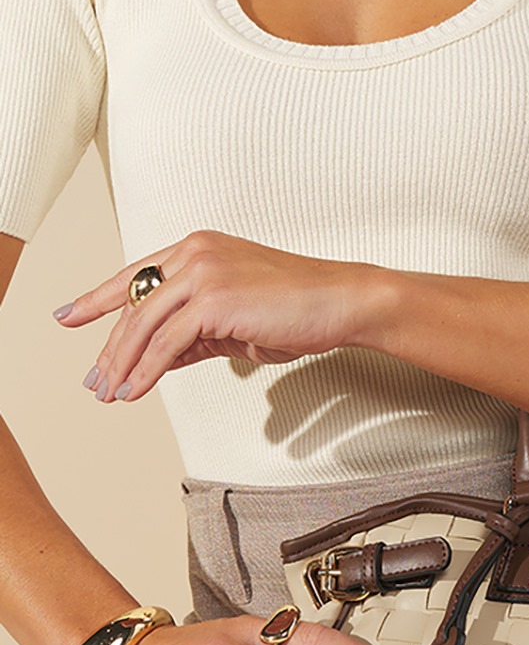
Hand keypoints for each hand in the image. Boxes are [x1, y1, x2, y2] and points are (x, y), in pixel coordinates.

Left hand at [54, 229, 391, 402]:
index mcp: (198, 250)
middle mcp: (194, 254)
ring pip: (143, 323)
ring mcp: (202, 273)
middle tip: (93, 380)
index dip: (98, 298)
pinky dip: (146, 370)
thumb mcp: (237, 322)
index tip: (70, 317)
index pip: (136, 276)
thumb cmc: (301, 309)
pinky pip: (166, 341)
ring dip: (121, 364)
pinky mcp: (212, 299)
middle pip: (132, 302)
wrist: (340, 301)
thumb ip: (197, 334)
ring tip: (110, 394)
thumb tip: (162, 358)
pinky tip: (135, 390)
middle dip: (108, 347)